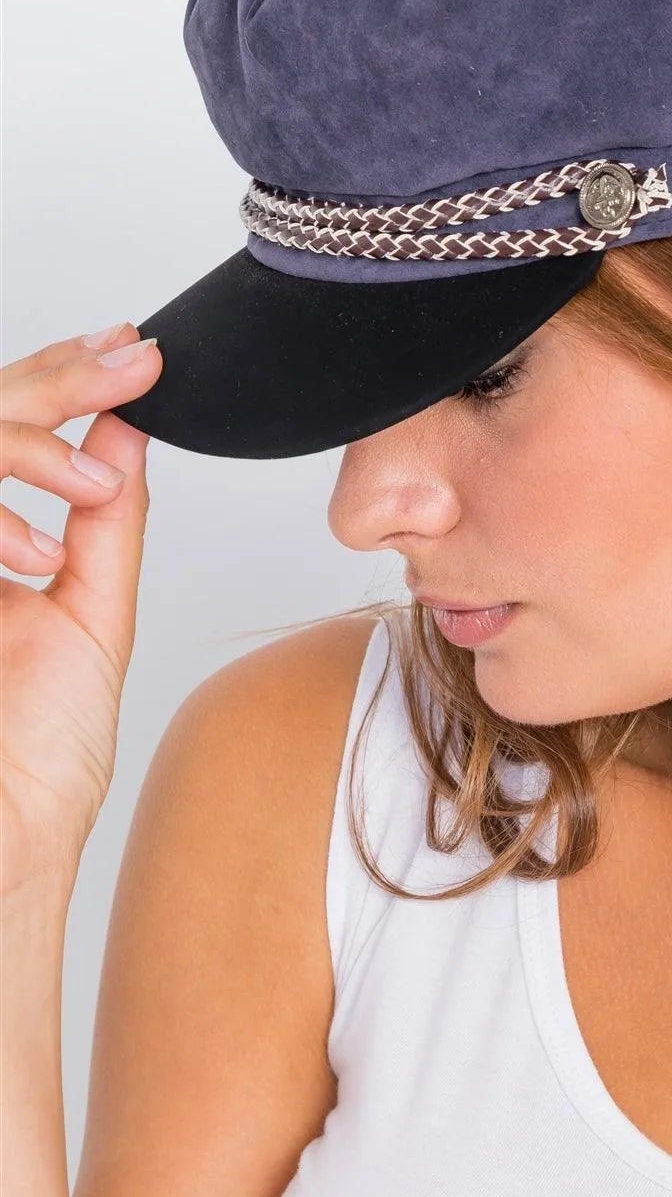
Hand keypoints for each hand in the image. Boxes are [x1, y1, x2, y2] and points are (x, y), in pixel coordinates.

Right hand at [1, 323, 162, 900]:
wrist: (8, 846)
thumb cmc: (40, 756)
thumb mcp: (89, 620)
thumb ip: (105, 527)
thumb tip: (128, 434)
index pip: (3, 433)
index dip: (59, 380)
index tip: (133, 350)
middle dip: (50, 383)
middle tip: (130, 360)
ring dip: (21, 448)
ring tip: (93, 482)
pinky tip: (33, 559)